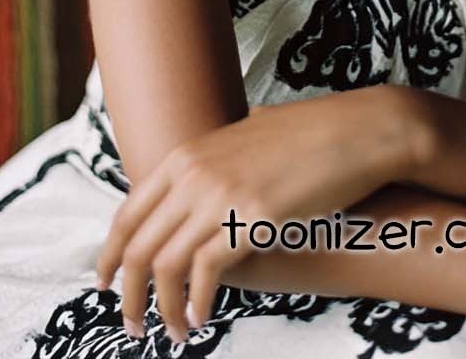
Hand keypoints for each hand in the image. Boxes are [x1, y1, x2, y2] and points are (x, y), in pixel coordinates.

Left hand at [95, 86, 418, 343]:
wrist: (358, 131)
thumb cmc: (311, 135)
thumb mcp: (247, 137)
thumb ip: (217, 160)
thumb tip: (201, 181)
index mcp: (188, 153)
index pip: (128, 212)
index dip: (111, 256)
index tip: (107, 284)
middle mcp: (195, 172)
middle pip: (139, 246)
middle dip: (130, 295)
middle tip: (134, 327)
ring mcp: (221, 194)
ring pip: (167, 266)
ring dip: (163, 310)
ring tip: (172, 334)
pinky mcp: (252, 219)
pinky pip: (205, 273)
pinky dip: (197, 304)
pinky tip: (202, 320)